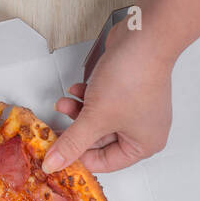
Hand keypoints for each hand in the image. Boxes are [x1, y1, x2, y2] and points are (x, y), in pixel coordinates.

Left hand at [42, 24, 174, 174]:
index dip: (79, 158)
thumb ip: (72, 143)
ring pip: (99, 119)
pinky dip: (88, 98)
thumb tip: (55, 164)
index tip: (58, 153)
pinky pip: (104, 102)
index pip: (105, 163)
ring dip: (78, 112)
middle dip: (76, 130)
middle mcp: (144, 129)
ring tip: (64, 104)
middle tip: (56, 128)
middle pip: (100, 141)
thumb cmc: (133, 77)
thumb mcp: (95, 117)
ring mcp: (137, 109)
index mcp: (144, 145)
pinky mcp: (129, 90)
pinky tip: (77, 91)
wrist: (143, 37)